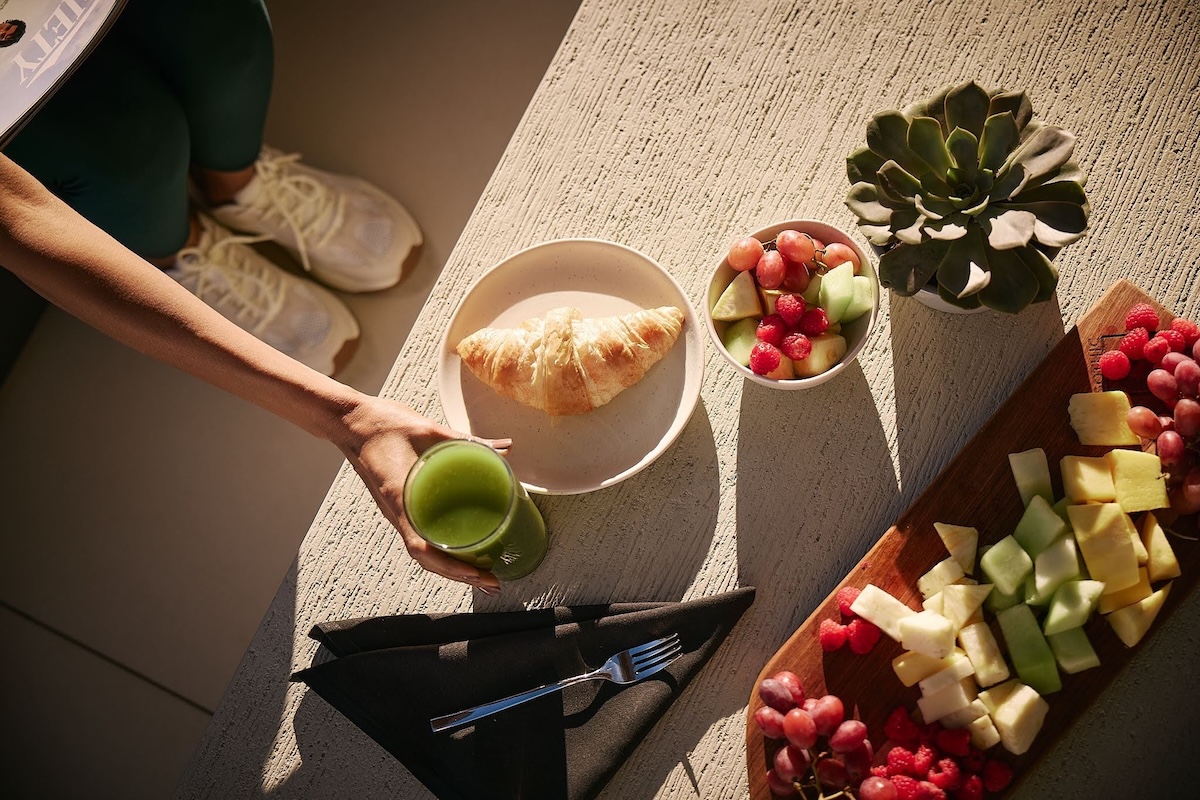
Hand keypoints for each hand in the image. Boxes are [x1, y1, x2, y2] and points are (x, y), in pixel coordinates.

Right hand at [337, 394, 509, 592]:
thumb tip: (505, 447)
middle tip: (492, 582)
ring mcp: (395, 512)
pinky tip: (459, 549)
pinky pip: (418, 536)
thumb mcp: (430, 430)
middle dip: (459, 575)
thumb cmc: (382, 424)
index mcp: (400, 497)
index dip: (451, 566)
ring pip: (422, 552)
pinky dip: (440, 551)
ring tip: (480, 575)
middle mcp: (396, 512)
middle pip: (426, 559)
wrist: (350, 421)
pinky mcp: (397, 506)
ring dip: (451, 568)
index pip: (422, 547)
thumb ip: (469, 441)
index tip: (477, 574)